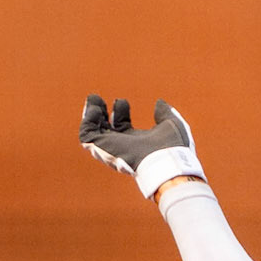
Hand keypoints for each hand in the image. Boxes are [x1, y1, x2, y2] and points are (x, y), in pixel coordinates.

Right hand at [79, 95, 205, 199]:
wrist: (166, 161)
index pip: (122, 125)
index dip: (120, 111)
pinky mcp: (103, 149)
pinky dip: (87, 121)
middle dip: (101, 113)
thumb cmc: (173, 148)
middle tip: (98, 98)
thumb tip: (159, 103)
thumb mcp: (171, 124)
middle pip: (106, 129)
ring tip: (93, 99)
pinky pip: (87, 135)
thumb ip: (165, 113)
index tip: (122, 102)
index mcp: (137, 141)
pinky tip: (95, 109)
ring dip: (90, 115)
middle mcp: (123, 147)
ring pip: (94, 132)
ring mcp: (112, 149)